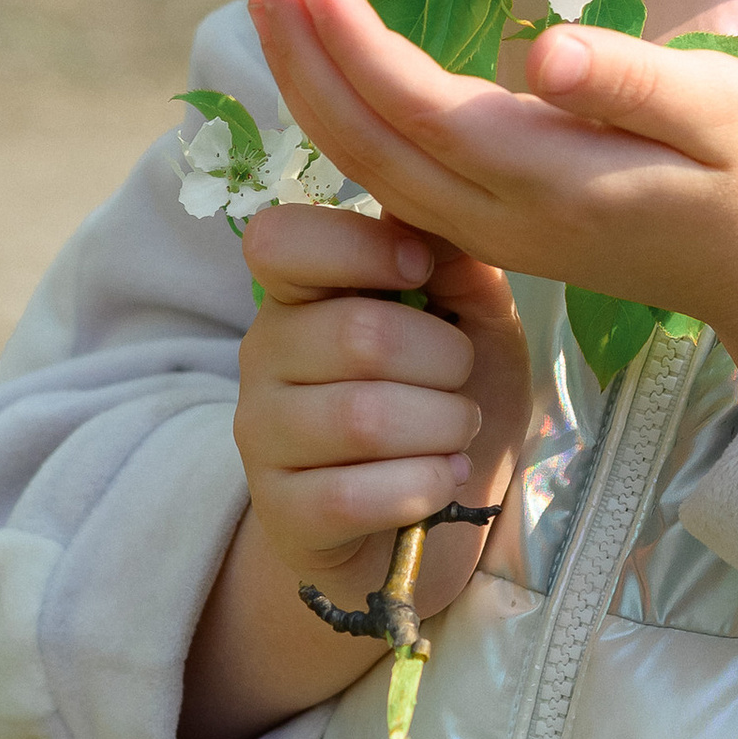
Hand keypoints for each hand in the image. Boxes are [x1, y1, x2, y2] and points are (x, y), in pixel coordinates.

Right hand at [179, 195, 529, 738]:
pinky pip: (354, 495)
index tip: (421, 270)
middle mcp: (266, 356)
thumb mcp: (473, 320)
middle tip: (461, 380)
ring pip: (362, 417)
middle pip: (358, 333)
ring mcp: (264, 438)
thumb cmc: (447, 402)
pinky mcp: (283, 515)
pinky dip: (422, 487)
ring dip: (443, 426)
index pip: (280, 240)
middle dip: (444, 359)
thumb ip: (456, 260)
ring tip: (457, 433)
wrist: (430, 524)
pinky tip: (440, 483)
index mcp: (303, 292)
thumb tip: (435, 214)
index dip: (361, 246)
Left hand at [247, 0, 737, 399]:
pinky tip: (329, 73)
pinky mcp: (495, 231)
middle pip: (368, 143)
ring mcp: (491, 233)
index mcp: (549, 180)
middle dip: (304, 59)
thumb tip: (546, 55)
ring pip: (371, 168)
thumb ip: (636, 85)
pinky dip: (347, 119)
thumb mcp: (731, 114)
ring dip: (313, 87)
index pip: (419, 109)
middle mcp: (500, 217)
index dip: (353, 45)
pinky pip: (395, 179)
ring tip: (274, 8)